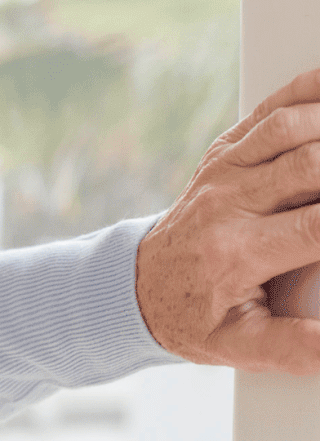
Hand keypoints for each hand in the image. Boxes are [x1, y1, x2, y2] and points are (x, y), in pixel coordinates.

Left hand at [137, 68, 319, 372]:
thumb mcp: (239, 344)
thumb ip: (296, 347)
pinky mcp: (223, 154)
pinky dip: (308, 92)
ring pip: (288, 128)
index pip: (316, 226)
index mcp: (237, 252)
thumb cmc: (193, 315)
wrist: (138, 286)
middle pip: (310, 166)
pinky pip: (268, 113)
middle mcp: (227, 203)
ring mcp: (223, 172)